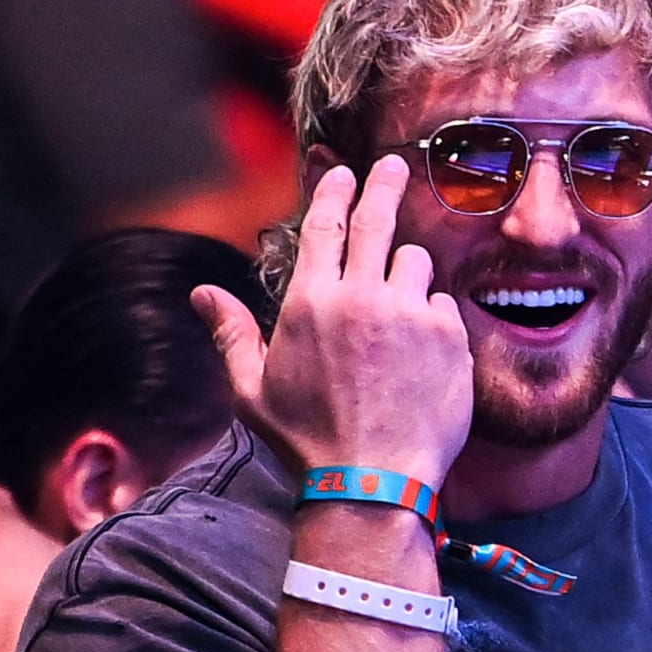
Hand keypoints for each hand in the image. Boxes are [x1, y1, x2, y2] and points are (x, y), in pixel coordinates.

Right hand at [192, 157, 473, 487]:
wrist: (370, 484)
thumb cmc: (307, 442)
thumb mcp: (252, 391)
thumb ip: (231, 333)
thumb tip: (201, 293)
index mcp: (311, 302)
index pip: (325, 224)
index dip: (336, 190)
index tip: (345, 172)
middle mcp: (363, 296)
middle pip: (378, 220)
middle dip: (386, 185)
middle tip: (397, 167)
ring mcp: (410, 314)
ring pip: (415, 263)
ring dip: (406, 276)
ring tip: (396, 320)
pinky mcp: (449, 338)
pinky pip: (442, 306)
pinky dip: (431, 320)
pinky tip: (419, 357)